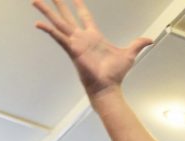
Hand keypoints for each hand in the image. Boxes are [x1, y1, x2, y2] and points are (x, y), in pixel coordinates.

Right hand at [32, 0, 152, 96]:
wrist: (108, 87)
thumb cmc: (116, 74)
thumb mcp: (129, 55)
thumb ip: (137, 44)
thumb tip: (150, 40)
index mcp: (94, 36)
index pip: (85, 17)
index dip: (79, 6)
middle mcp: (82, 38)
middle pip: (67, 16)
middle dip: (58, 4)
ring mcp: (75, 43)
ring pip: (58, 23)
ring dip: (46, 12)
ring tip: (35, 1)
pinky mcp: (72, 50)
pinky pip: (58, 38)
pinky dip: (48, 31)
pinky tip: (38, 24)